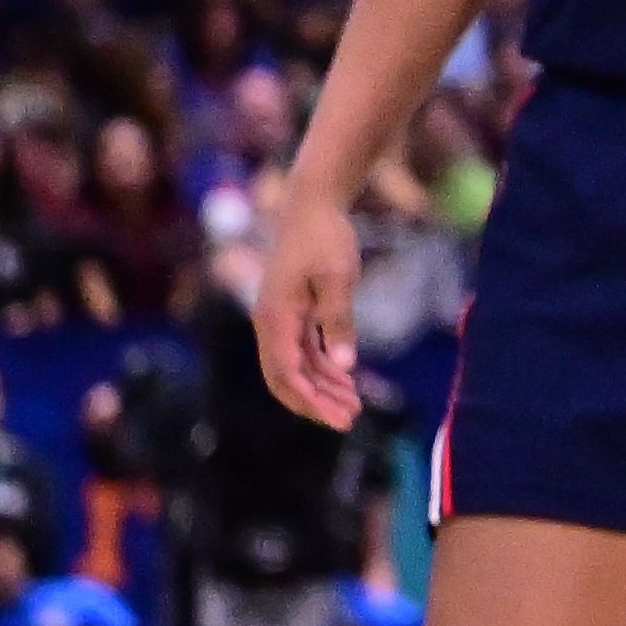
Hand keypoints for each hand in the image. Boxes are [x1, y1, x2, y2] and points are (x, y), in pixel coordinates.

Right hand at [252, 176, 371, 427]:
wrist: (312, 205)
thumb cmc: (325, 238)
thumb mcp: (338, 278)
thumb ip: (338, 321)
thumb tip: (344, 366)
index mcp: (274, 318)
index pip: (286, 374)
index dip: (310, 400)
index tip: (339, 418)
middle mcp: (270, 324)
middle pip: (285, 378)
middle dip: (315, 402)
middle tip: (350, 419)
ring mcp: (279, 319)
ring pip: (295, 367)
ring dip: (322, 388)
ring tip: (355, 405)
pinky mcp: (292, 313)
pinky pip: (303, 351)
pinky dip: (323, 368)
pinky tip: (347, 380)